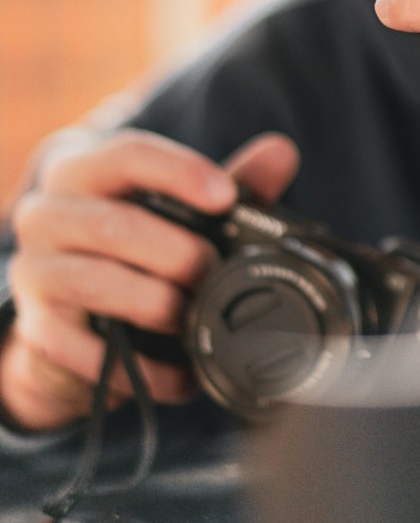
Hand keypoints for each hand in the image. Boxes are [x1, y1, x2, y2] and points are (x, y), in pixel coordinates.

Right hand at [0, 130, 299, 430]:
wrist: (72, 316)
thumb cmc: (134, 244)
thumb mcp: (179, 209)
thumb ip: (232, 182)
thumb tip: (282, 152)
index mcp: (81, 170)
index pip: (127, 154)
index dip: (179, 172)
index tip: (225, 196)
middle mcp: (45, 216)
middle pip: (114, 225)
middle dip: (177, 253)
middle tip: (212, 271)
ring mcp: (34, 274)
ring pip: (99, 284)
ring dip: (160, 304)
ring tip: (194, 315)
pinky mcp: (37, 332)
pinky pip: (91, 352)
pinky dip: (146, 367)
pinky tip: (181, 370)